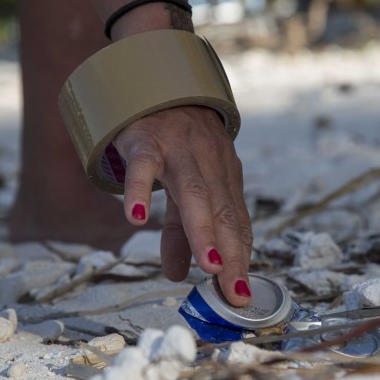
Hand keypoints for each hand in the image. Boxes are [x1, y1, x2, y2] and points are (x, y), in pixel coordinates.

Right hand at [113, 105, 252, 304]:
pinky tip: (138, 218)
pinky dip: (141, 190)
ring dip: (203, 230)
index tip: (241, 296)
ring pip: (194, 191)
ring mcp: (180, 150)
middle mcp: (210, 164)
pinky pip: (144, 165)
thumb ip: (181, 232)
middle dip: (231, 252)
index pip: (236, 223)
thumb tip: (178, 277)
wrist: (159, 84)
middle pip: (223, 211)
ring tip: (208, 266)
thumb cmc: (175, 144)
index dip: (240, 257)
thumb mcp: (182, 188)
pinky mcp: (146, 139)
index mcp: (224, 178)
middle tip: (233, 290)